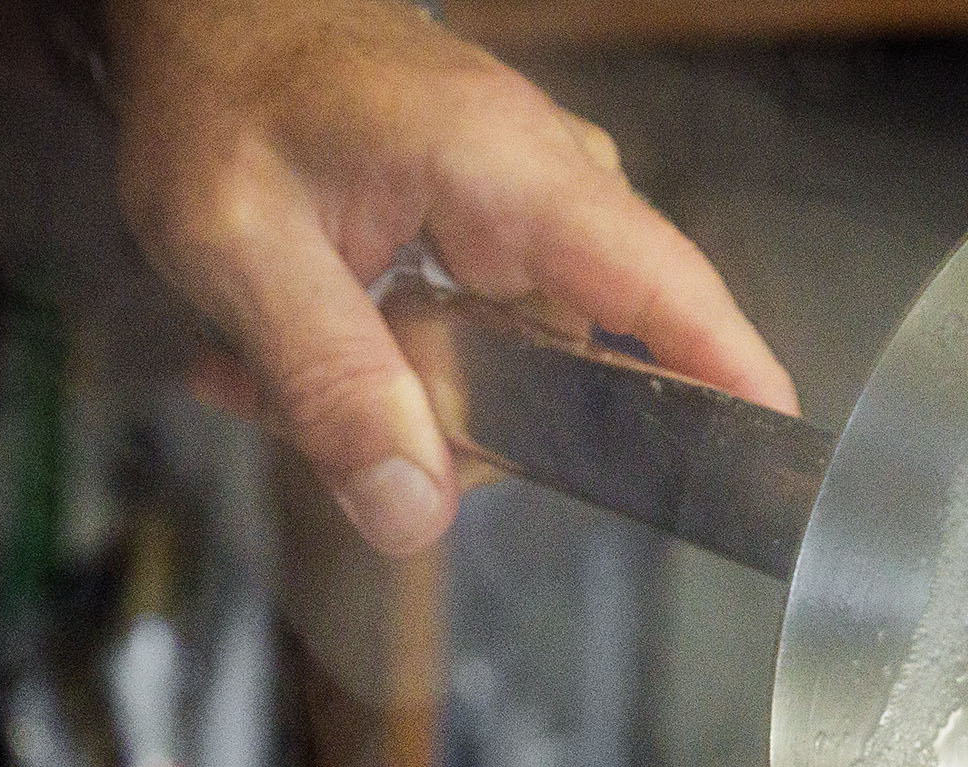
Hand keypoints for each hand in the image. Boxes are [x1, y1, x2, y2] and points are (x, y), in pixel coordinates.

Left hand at [104, 0, 796, 557]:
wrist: (200, 14)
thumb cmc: (221, 90)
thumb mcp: (240, 251)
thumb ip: (329, 386)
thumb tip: (414, 516)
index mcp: (507, 169)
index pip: (657, 283)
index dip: (722, 373)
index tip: (767, 455)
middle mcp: (538, 192)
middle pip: (567, 375)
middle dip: (440, 423)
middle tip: (306, 405)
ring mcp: (517, 219)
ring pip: (503, 380)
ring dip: (387, 400)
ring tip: (268, 363)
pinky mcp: (483, 243)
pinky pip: (464, 352)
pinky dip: (372, 371)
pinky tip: (279, 354)